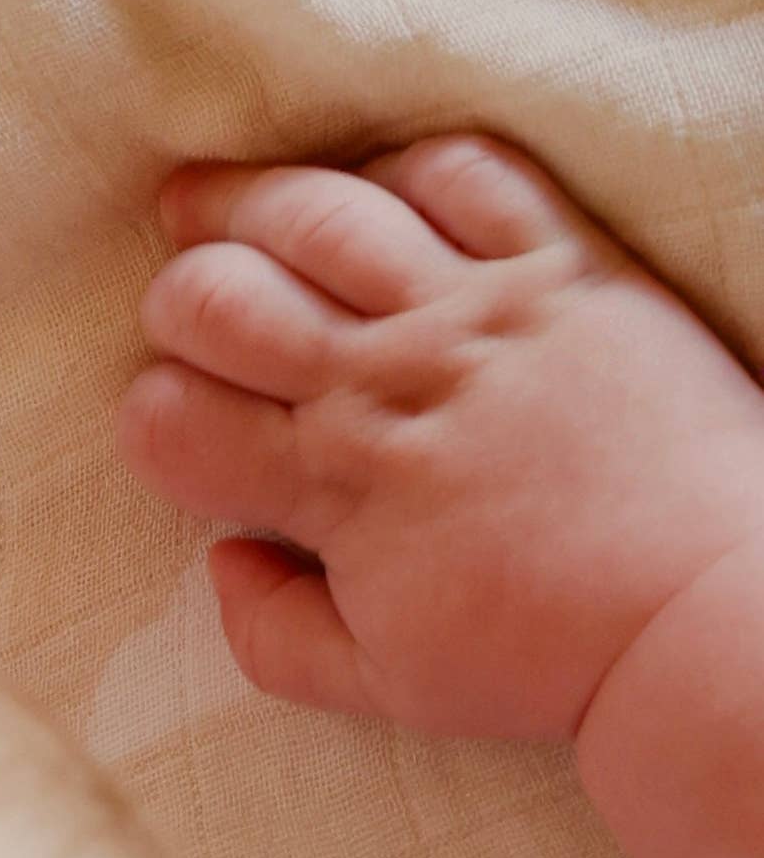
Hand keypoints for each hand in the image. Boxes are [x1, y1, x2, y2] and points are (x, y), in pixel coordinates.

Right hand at [120, 137, 763, 747]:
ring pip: (318, 212)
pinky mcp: (561, 268)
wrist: (707, 609)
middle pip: (216, 295)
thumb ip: (271, 638)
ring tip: (210, 204)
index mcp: (336, 488)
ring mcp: (475, 313)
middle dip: (177, 301)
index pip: (168, 418)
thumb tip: (220, 560)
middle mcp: (390, 383)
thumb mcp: (386, 686)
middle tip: (194, 316)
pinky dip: (403, 171)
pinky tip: (375, 193)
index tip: (180, 430)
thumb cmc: (548, 651)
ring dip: (247, 204)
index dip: (150, 419)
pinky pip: (462, 172)